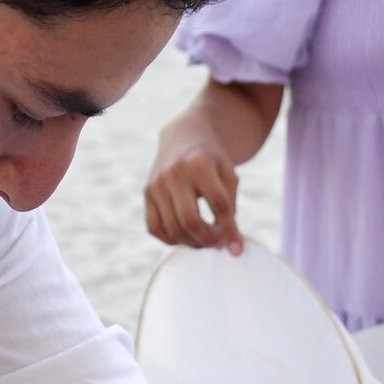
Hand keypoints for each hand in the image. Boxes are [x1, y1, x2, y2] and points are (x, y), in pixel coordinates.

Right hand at [144, 128, 243, 252]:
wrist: (183, 136)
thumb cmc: (211, 160)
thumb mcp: (228, 174)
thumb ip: (230, 207)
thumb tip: (230, 245)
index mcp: (199, 164)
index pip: (218, 205)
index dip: (230, 230)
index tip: (237, 248)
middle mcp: (173, 173)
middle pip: (190, 220)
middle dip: (208, 239)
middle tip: (219, 244)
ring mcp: (156, 183)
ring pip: (172, 228)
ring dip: (192, 243)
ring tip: (206, 241)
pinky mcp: (146, 193)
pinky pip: (154, 228)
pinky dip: (171, 240)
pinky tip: (186, 237)